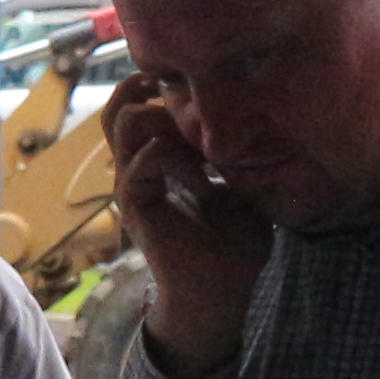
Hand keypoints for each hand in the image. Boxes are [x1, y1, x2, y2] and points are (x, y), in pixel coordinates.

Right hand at [101, 83, 273, 376]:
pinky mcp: (135, 205)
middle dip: (154, 93)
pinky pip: (142, 161)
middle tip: (191, 102)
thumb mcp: (244, 186)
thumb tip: (259, 117)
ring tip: (200, 146)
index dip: (161, 86)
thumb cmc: (235, 242)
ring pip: (124, 124)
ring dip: (165, 122)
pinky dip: (175, 160)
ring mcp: (133, 184)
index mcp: (159, 160)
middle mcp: (138, 167)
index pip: (138, 106)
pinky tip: (206, 183)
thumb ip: (237, 153)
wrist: (223, 291)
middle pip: (120, 108)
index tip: (201, 87)